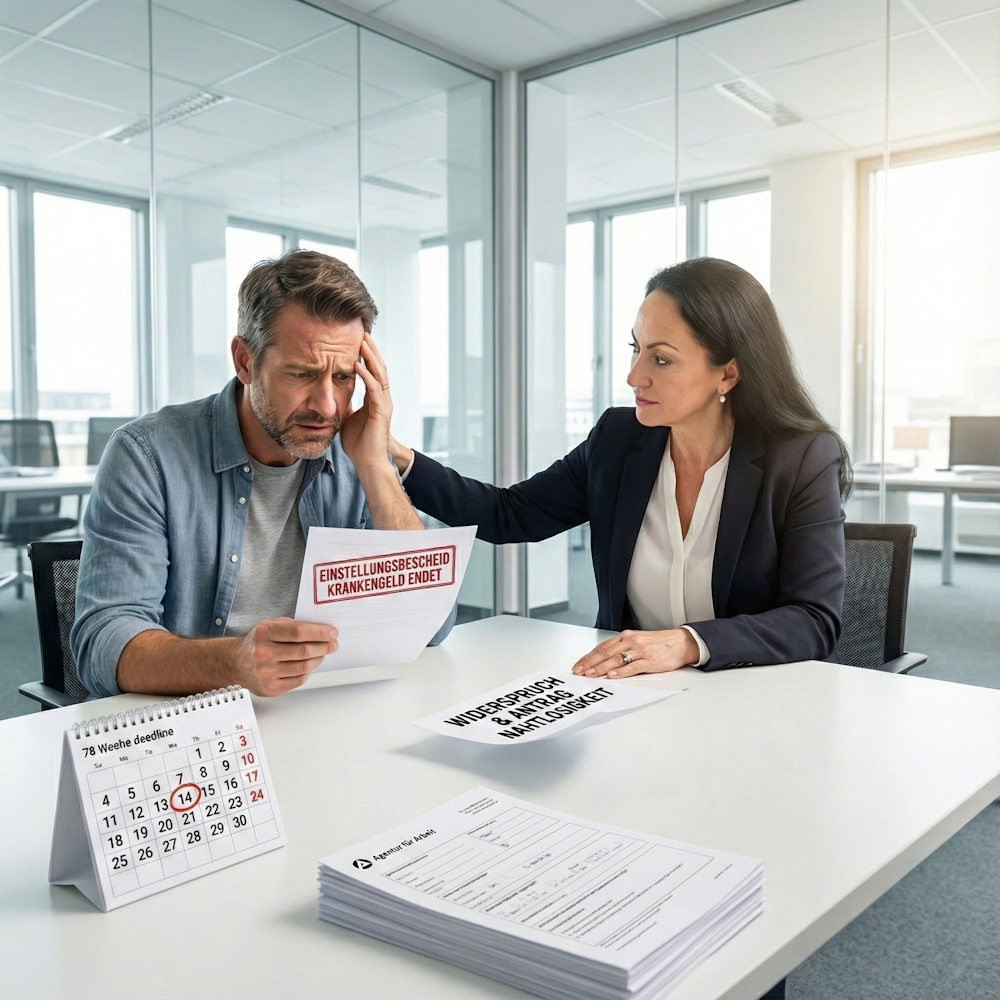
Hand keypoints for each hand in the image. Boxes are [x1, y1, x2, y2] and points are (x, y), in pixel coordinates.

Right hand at [229, 618, 337, 695]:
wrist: (234, 663)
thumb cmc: (256, 643)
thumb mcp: (269, 625)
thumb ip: (291, 626)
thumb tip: (320, 630)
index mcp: (264, 633)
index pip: (298, 632)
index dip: (319, 632)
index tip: (331, 632)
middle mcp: (263, 653)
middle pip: (304, 651)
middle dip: (324, 646)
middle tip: (333, 643)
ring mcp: (266, 673)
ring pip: (304, 667)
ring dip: (318, 659)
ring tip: (323, 653)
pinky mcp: (270, 688)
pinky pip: (298, 680)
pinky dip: (308, 671)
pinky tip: (310, 664)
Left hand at [340, 331, 393, 474]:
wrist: (367, 461)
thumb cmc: (358, 443)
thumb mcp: (347, 417)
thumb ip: (345, 403)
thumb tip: (333, 394)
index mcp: (375, 399)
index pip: (372, 371)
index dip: (366, 356)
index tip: (356, 341)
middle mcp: (383, 398)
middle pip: (379, 367)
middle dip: (370, 350)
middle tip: (362, 332)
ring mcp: (384, 403)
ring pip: (380, 374)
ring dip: (370, 357)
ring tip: (362, 342)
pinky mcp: (381, 411)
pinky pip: (375, 388)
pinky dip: (366, 375)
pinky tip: (356, 364)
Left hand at [571, 628, 698, 678]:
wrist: (680, 642)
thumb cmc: (658, 643)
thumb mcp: (637, 642)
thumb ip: (621, 649)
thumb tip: (603, 661)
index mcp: (626, 637)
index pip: (602, 647)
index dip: (588, 657)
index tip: (578, 665)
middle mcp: (631, 642)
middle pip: (605, 653)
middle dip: (590, 663)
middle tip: (579, 671)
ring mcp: (640, 651)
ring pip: (616, 659)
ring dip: (601, 668)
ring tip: (591, 674)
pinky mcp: (650, 661)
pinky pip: (633, 666)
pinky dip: (621, 671)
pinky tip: (613, 675)